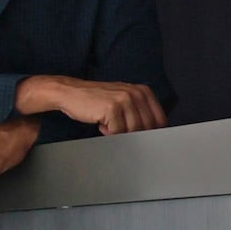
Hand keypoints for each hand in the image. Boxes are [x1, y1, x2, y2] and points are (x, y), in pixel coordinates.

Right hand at [16, 75, 166, 135]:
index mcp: (143, 91)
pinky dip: (108, 133)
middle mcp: (137, 93)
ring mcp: (125, 99)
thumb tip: (153, 135)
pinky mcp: (112, 108)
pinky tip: (100, 123)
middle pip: (147, 128)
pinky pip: (118, 132)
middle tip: (117, 129)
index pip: (160, 120)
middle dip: (133, 134)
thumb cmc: (96, 101)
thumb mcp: (123, 101)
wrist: (70, 92)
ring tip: (107, 124)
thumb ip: (139, 112)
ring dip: (119, 133)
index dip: (151, 133)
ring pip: (133, 131)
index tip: (141, 138)